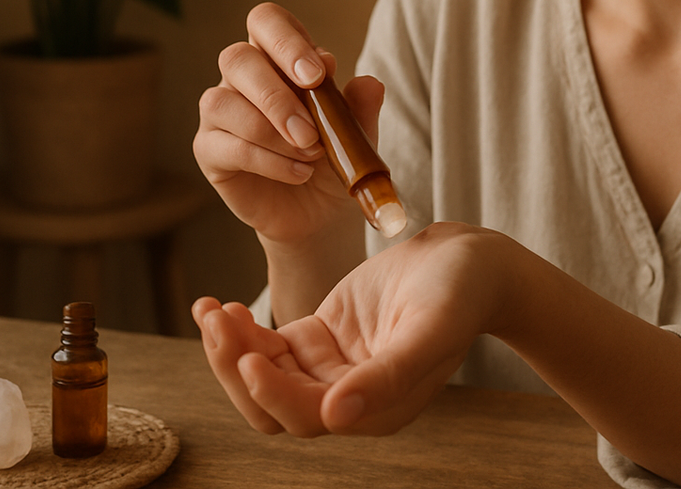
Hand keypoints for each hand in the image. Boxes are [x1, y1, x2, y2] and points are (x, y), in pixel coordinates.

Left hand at [192, 223, 510, 436]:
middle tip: (216, 320)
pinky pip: (268, 347)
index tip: (250, 354)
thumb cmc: (460, 292)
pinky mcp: (319, 339)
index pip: (308, 418)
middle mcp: (349, 399)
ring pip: (263, 378)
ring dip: (230, 349)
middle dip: (236, 369)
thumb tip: (338, 418)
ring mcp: (331, 369)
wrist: (471, 261)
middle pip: (272, 406)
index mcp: (378, 410)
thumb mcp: (430, 327)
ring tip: (210, 309)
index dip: (272, 393)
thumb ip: (389, 374)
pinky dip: (242, 331)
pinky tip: (223, 306)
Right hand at [193, 2, 384, 246]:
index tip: (318, 75)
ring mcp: (220, 111)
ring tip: (312, 155)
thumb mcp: (357, 134)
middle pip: (237, 58)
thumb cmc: (334, 160)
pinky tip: (298, 173)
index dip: (287, 40)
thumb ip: (360, 107)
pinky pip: (226, 145)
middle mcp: (243, 77)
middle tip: (312, 132)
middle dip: (276, 95)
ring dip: (272, 131)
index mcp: (278, 57)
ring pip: (223, 101)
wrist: (319, 213)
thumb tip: (369, 83)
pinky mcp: (209, 149)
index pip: (266, 21)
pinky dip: (267, 160)